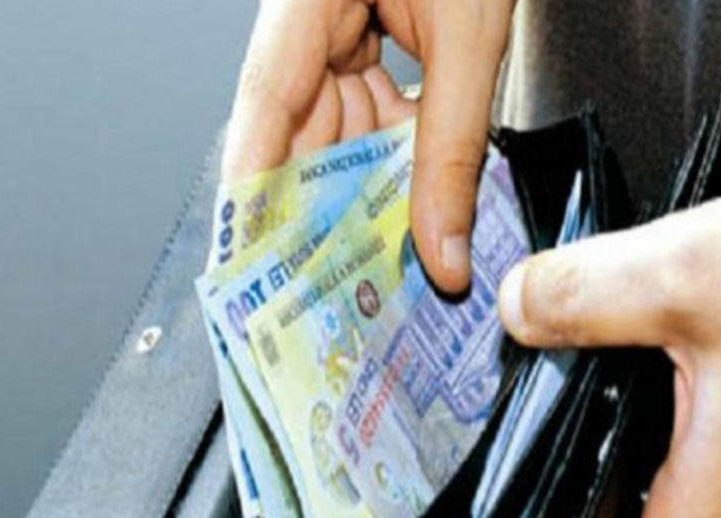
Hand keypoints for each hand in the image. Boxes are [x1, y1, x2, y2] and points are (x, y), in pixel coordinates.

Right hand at [222, 0, 514, 292]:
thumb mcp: (471, 42)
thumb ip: (453, 150)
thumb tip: (441, 250)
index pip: (263, 105)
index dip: (253, 191)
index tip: (250, 263)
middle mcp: (308, 18)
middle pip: (296, 131)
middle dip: (318, 212)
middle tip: (331, 288)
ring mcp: (336, 27)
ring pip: (335, 129)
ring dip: (363, 192)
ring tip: (380, 260)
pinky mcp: (369, 37)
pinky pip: (370, 110)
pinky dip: (394, 157)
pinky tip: (413, 203)